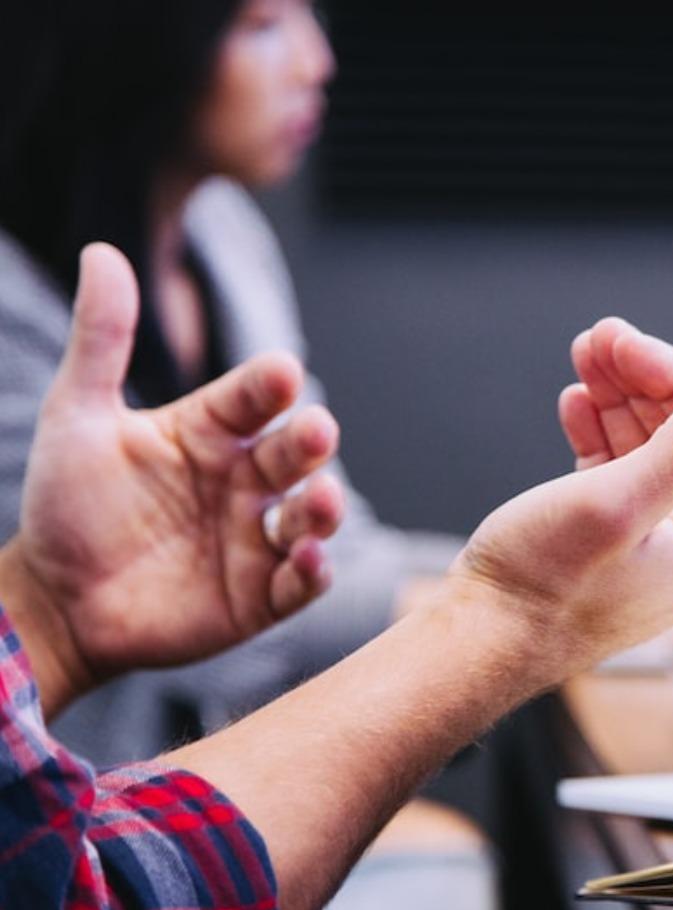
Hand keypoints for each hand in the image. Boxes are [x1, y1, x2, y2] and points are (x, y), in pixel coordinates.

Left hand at [4, 243, 344, 713]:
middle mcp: (242, 481)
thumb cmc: (68, 507)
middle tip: (317, 431)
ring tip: (321, 500)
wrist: (56, 601)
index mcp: (210, 433)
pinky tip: (308, 559)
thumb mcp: (76, 418)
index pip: (252, 399)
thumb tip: (102, 252)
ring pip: (309, 517)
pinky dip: (312, 572)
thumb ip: (101, 341)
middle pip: (292, 454)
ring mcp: (255, 539)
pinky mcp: (260, 596)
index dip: (269, 386)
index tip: (282, 373)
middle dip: (310, 442)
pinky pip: (298, 583)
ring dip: (323, 508)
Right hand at [450, 322, 672, 681]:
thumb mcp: (616, 504)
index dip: (671, 374)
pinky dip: (599, 437)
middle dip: (640, 381)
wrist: (481, 641)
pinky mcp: (614, 546)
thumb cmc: (542, 585)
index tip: (620, 340)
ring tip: (582, 361)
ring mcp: (654, 547)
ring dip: (617, 401)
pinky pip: (619, 476)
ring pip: (648, 450)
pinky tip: (576, 407)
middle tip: (596, 338)